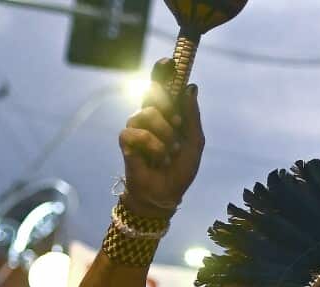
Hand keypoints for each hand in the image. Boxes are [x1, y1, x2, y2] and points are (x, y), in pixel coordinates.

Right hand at [118, 58, 204, 218]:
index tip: (169, 60)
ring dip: (164, 134)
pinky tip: (157, 158)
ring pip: (147, 113)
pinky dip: (152, 146)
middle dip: (167, 105)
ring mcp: (136, 126)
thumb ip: (192, 116)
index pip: (162, 86)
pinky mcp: (125, 139)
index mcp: (168, 114)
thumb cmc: (180, 168)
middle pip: (152, 91)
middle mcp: (150, 116)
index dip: (163, 71)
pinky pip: (137, 132)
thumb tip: (191, 87)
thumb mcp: (194, 142)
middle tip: (177, 123)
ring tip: (170, 151)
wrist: (166, 193)